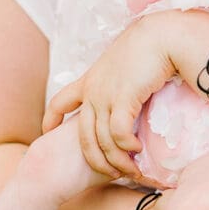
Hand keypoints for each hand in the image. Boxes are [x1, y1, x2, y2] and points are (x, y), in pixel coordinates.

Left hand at [42, 15, 177, 177]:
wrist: (162, 35)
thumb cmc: (150, 47)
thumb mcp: (125, 64)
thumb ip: (120, 81)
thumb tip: (128, 94)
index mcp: (90, 80)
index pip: (60, 101)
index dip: (50, 119)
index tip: (46, 133)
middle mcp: (93, 89)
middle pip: (82, 135)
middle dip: (95, 160)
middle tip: (110, 174)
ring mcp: (105, 94)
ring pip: (101, 140)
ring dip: (116, 160)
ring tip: (130, 170)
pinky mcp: (122, 97)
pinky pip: (117, 133)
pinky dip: (126, 146)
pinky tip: (138, 150)